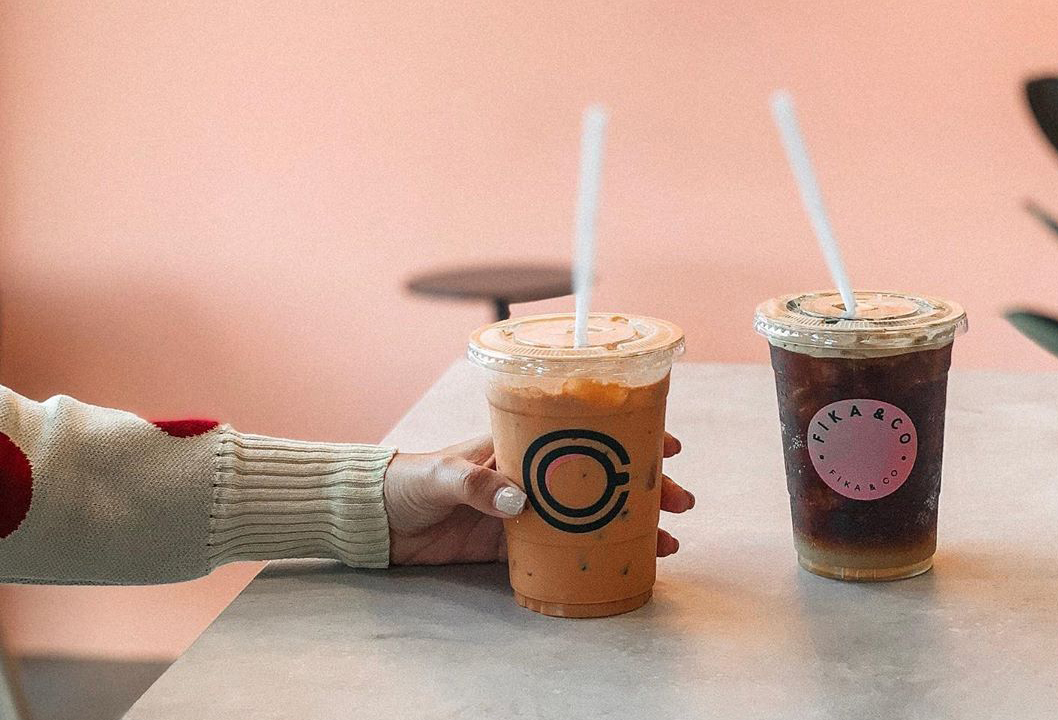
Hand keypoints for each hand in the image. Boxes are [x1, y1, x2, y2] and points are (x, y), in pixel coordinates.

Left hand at [383, 433, 693, 564]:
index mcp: (519, 443)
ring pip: (588, 515)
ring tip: (666, 540)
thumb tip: (521, 501)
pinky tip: (620, 564)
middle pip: (599, 477)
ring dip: (627, 525)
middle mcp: (531, 473)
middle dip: (643, 487)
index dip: (626, 435)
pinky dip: (591, 555)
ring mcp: (525, 509)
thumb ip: (477, 485)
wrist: (377, 520)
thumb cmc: (407, 480)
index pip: (582, 433)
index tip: (667, 442)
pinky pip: (560, 549)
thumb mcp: (440, 475)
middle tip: (680, 501)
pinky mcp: (510, 543)